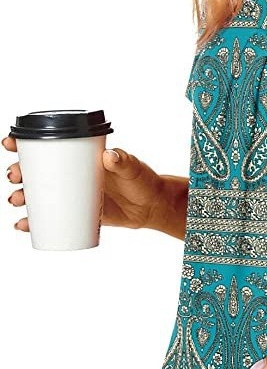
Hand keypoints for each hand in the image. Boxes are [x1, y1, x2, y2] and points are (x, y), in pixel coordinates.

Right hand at [3, 136, 166, 232]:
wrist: (150, 206)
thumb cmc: (141, 180)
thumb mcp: (132, 167)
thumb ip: (123, 160)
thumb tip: (109, 157)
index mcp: (79, 156)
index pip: (47, 145)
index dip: (24, 143)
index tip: (11, 143)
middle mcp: (71, 174)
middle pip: (36, 171)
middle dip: (19, 172)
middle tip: (15, 177)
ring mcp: (72, 194)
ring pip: (38, 194)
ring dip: (22, 197)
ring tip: (17, 201)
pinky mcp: (77, 213)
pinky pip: (50, 217)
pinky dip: (34, 222)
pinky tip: (23, 226)